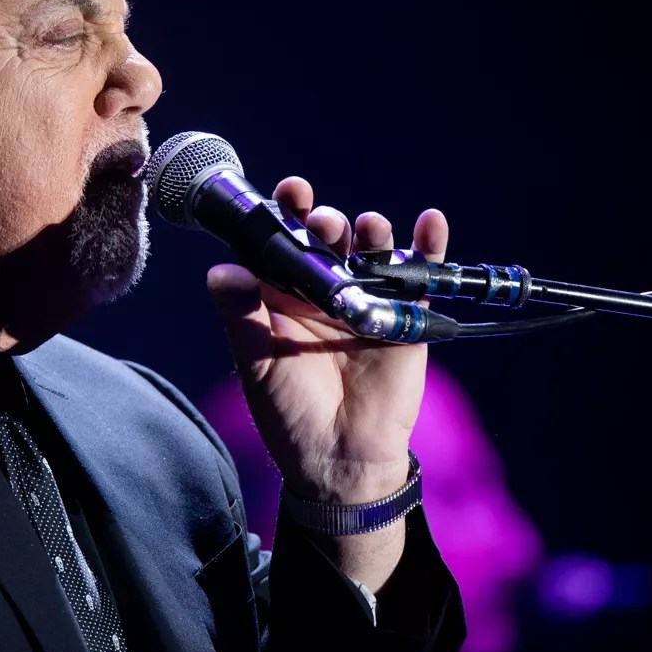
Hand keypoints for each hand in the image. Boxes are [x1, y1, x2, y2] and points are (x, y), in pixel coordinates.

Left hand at [206, 177, 447, 586]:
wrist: (339, 460)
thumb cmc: (289, 414)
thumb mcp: (257, 364)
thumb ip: (240, 316)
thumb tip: (221, 270)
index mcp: (284, 296)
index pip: (284, 242)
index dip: (286, 213)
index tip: (290, 191)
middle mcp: (326, 290)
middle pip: (329, 239)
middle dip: (327, 222)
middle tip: (323, 222)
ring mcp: (368, 301)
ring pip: (373, 251)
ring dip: (373, 231)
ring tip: (369, 228)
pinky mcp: (405, 319)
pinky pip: (420, 277)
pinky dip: (429, 247)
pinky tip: (430, 223)